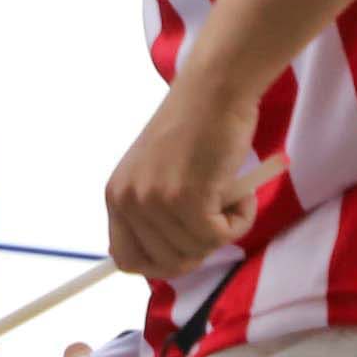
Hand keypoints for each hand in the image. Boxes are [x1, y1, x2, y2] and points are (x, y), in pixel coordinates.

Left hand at [103, 77, 261, 278]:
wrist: (214, 92)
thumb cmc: (196, 131)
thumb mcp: (157, 175)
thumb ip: (154, 213)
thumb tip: (171, 261)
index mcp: (115, 196)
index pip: (125, 259)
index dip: (160, 264)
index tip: (188, 250)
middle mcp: (127, 201)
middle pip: (166, 264)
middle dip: (200, 249)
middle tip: (217, 216)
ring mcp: (154, 201)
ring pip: (197, 251)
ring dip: (225, 229)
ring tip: (228, 192)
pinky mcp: (187, 198)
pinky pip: (220, 236)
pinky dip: (240, 220)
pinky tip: (240, 192)